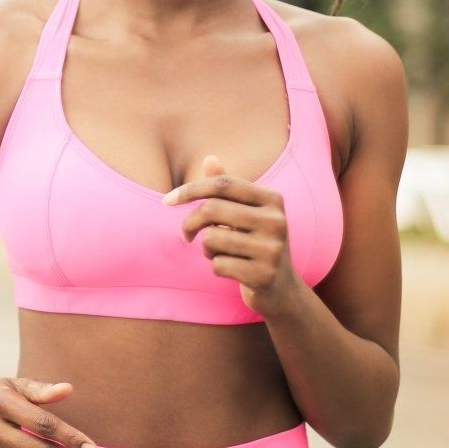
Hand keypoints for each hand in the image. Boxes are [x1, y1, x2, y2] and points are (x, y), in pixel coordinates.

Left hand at [163, 154, 302, 318]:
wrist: (282, 289)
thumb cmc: (255, 243)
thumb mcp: (246, 214)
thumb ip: (227, 189)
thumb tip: (210, 158)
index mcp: (272, 199)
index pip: (222, 184)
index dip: (190, 189)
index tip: (167, 201)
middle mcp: (276, 221)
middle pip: (211, 209)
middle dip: (190, 223)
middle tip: (187, 235)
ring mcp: (272, 249)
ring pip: (211, 239)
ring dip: (206, 248)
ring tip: (220, 253)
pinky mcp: (263, 275)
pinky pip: (217, 265)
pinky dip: (216, 268)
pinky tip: (232, 271)